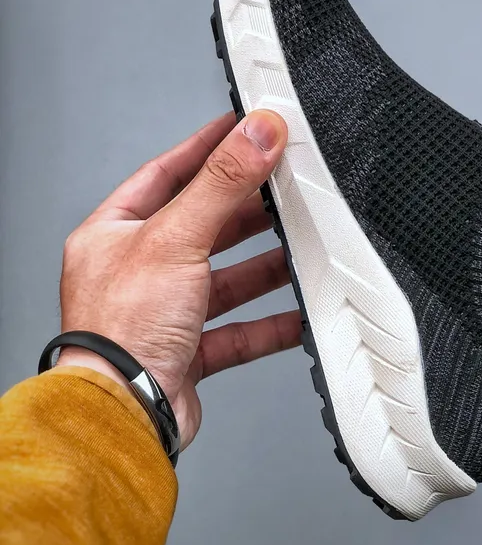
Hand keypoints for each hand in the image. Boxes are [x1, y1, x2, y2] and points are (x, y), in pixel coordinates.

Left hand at [56, 110, 299, 448]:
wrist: (122, 416)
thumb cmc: (120, 330)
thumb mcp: (176, 238)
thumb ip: (222, 183)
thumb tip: (256, 132)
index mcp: (117, 234)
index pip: (165, 174)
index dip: (205, 148)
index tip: (240, 128)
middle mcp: (138, 271)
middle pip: (202, 226)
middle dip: (246, 210)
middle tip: (283, 188)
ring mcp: (164, 312)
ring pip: (226, 279)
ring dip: (265, 266)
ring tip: (301, 247)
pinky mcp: (189, 349)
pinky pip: (240, 329)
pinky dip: (271, 322)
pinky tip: (299, 314)